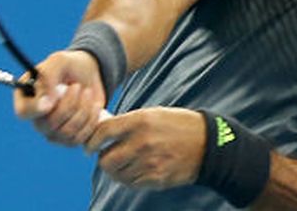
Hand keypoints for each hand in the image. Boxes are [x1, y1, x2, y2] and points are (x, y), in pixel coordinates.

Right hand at [13, 50, 106, 145]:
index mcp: (26, 98)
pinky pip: (81, 138)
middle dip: (69, 104)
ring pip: (67, 133)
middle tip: (77, 85)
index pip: (23, 112)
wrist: (88, 75)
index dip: (36, 109)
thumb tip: (47, 103)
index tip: (50, 102)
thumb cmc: (69, 66)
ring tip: (87, 92)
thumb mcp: (59, 61)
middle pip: (49, 124)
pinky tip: (94, 105)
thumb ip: (48, 77)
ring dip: (83, 110)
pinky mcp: (70, 139)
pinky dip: (91, 120)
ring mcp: (53, 132)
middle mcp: (36, 118)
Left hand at [84, 107, 205, 189]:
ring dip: (116, 170)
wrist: (207, 144)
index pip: (103, 132)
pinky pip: (131, 183)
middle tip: (107, 156)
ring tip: (123, 163)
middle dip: (103, 159)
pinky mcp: (156, 178)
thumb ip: (128, 122)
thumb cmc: (177, 125)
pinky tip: (134, 170)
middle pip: (106, 159)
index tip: (89, 146)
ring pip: (117, 174)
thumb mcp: (152, 114)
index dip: (92, 140)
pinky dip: (128, 178)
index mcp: (140, 121)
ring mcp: (149, 163)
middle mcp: (142, 142)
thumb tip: (102, 129)